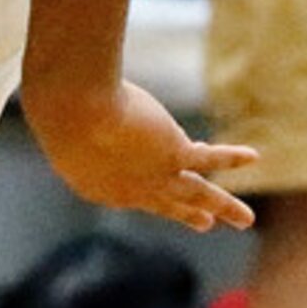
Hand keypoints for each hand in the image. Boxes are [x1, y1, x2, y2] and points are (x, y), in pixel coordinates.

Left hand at [26, 80, 255, 231]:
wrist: (72, 111)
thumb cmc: (54, 106)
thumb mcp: (55, 113)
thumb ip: (62, 108)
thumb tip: (55, 83)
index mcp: (95, 185)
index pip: (128, 187)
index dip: (145, 183)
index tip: (155, 186)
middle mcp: (128, 191)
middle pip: (166, 204)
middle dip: (187, 214)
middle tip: (204, 224)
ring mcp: (154, 176)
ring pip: (198, 194)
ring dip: (223, 207)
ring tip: (246, 220)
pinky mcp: (174, 155)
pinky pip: (211, 160)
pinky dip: (232, 158)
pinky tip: (253, 156)